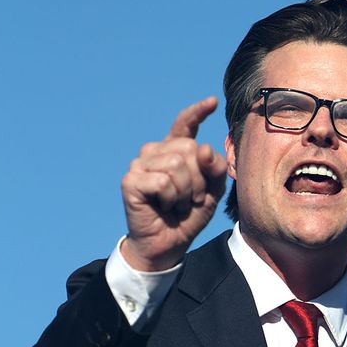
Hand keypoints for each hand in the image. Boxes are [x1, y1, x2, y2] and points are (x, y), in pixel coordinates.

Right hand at [120, 96, 227, 271]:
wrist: (169, 243)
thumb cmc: (188, 215)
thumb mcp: (213, 189)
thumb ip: (215, 167)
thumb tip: (203, 148)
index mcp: (174, 150)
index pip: (184, 124)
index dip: (197, 112)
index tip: (212, 102)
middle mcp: (155, 152)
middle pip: (189, 148)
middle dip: (199, 179)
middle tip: (191, 199)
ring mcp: (140, 164)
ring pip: (176, 165)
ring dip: (185, 192)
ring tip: (177, 205)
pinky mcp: (131, 180)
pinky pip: (163, 181)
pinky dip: (170, 199)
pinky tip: (163, 207)